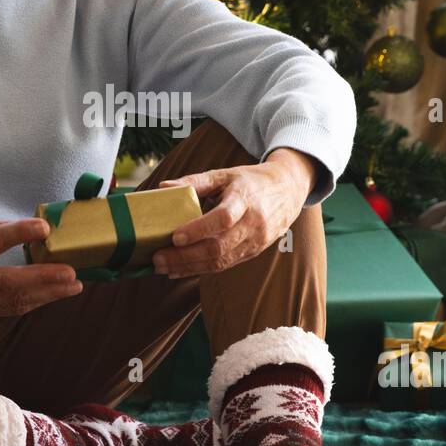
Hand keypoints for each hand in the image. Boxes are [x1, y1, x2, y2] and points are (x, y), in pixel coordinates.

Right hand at [0, 218, 81, 318]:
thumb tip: (33, 228)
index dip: (19, 233)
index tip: (43, 228)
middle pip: (10, 281)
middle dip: (45, 279)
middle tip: (72, 273)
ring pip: (16, 301)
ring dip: (48, 295)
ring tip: (73, 286)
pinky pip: (12, 309)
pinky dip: (35, 302)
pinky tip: (53, 295)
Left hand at [151, 148, 317, 277]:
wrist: (288, 191)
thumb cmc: (250, 181)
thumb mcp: (224, 174)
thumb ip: (194, 181)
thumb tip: (162, 188)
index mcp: (245, 198)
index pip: (223, 218)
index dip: (199, 229)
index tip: (175, 236)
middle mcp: (253, 223)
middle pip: (218, 246)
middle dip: (185, 256)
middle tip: (158, 258)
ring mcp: (255, 241)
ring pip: (220, 261)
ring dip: (189, 267)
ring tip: (163, 268)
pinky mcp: (253, 252)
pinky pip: (225, 265)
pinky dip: (200, 270)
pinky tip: (180, 270)